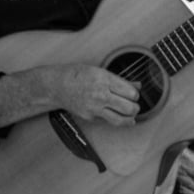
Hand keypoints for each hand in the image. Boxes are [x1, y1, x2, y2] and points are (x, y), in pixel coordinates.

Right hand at [0, 62, 139, 130]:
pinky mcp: (90, 117)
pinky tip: (112, 113)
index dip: (135, 95)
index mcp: (105, 80)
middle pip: (130, 108)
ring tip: (130, 115)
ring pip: (121, 120)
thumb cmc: (77, 75)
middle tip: (133, 105)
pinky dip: (113, 119)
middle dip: (135, 108)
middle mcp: (101, 94)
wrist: (56, 86)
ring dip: (129, 118)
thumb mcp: (99, 71)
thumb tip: (137, 86)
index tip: (133, 94)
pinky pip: (108, 121)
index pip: (131, 93)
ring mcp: (95, 107)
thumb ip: (120, 81)